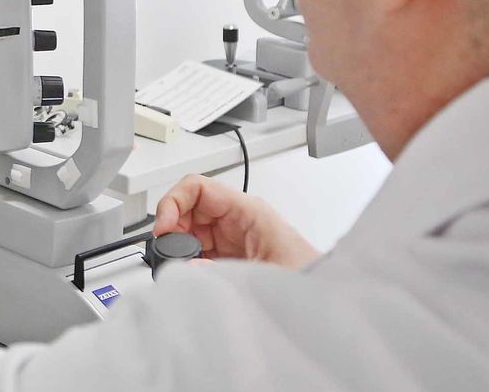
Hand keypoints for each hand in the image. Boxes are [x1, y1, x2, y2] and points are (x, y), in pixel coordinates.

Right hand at [153, 174, 319, 269]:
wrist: (326, 301)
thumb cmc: (308, 277)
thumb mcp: (263, 272)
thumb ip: (221, 268)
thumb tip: (188, 266)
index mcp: (248, 211)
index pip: (197, 187)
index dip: (173, 202)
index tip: (162, 227)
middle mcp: (236, 220)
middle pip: (187, 208)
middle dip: (171, 226)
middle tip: (167, 250)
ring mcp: (231, 239)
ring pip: (188, 230)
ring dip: (177, 246)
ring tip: (179, 265)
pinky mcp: (229, 259)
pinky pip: (197, 251)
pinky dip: (187, 261)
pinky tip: (191, 274)